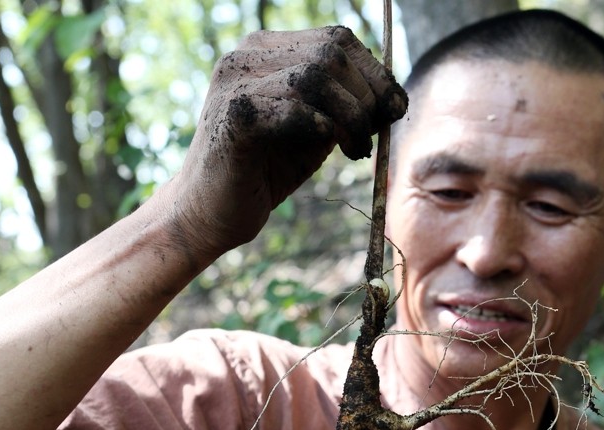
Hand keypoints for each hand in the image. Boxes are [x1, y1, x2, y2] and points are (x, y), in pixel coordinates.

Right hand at [171, 26, 406, 259]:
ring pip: (316, 77)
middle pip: (332, 54)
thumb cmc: (262, 175)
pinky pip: (293, 108)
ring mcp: (235, 82)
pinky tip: (329, 146)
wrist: (208, 216)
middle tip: (371, 140)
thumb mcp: (312, 134)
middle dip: (367, 98)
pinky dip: (320, 126)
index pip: (336, 39)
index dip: (375, 73)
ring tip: (355, 151)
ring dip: (350, 117)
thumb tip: (392, 99)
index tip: (395, 110)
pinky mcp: (234, 117)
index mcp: (266, 51)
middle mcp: (246, 55)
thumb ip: (342, 109)